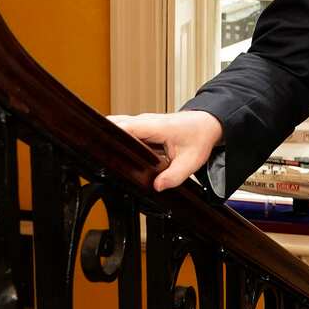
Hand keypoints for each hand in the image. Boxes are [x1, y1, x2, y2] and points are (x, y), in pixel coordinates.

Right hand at [108, 110, 222, 191]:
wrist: (208, 124)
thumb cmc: (200, 137)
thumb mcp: (191, 161)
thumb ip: (174, 176)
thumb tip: (157, 186)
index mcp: (155, 126)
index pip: (124, 128)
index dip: (110, 138)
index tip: (102, 149)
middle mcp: (145, 122)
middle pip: (115, 126)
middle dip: (105, 140)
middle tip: (100, 158)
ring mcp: (142, 124)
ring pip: (118, 128)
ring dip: (111, 140)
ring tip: (108, 158)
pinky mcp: (142, 128)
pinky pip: (125, 132)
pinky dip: (119, 142)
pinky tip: (118, 155)